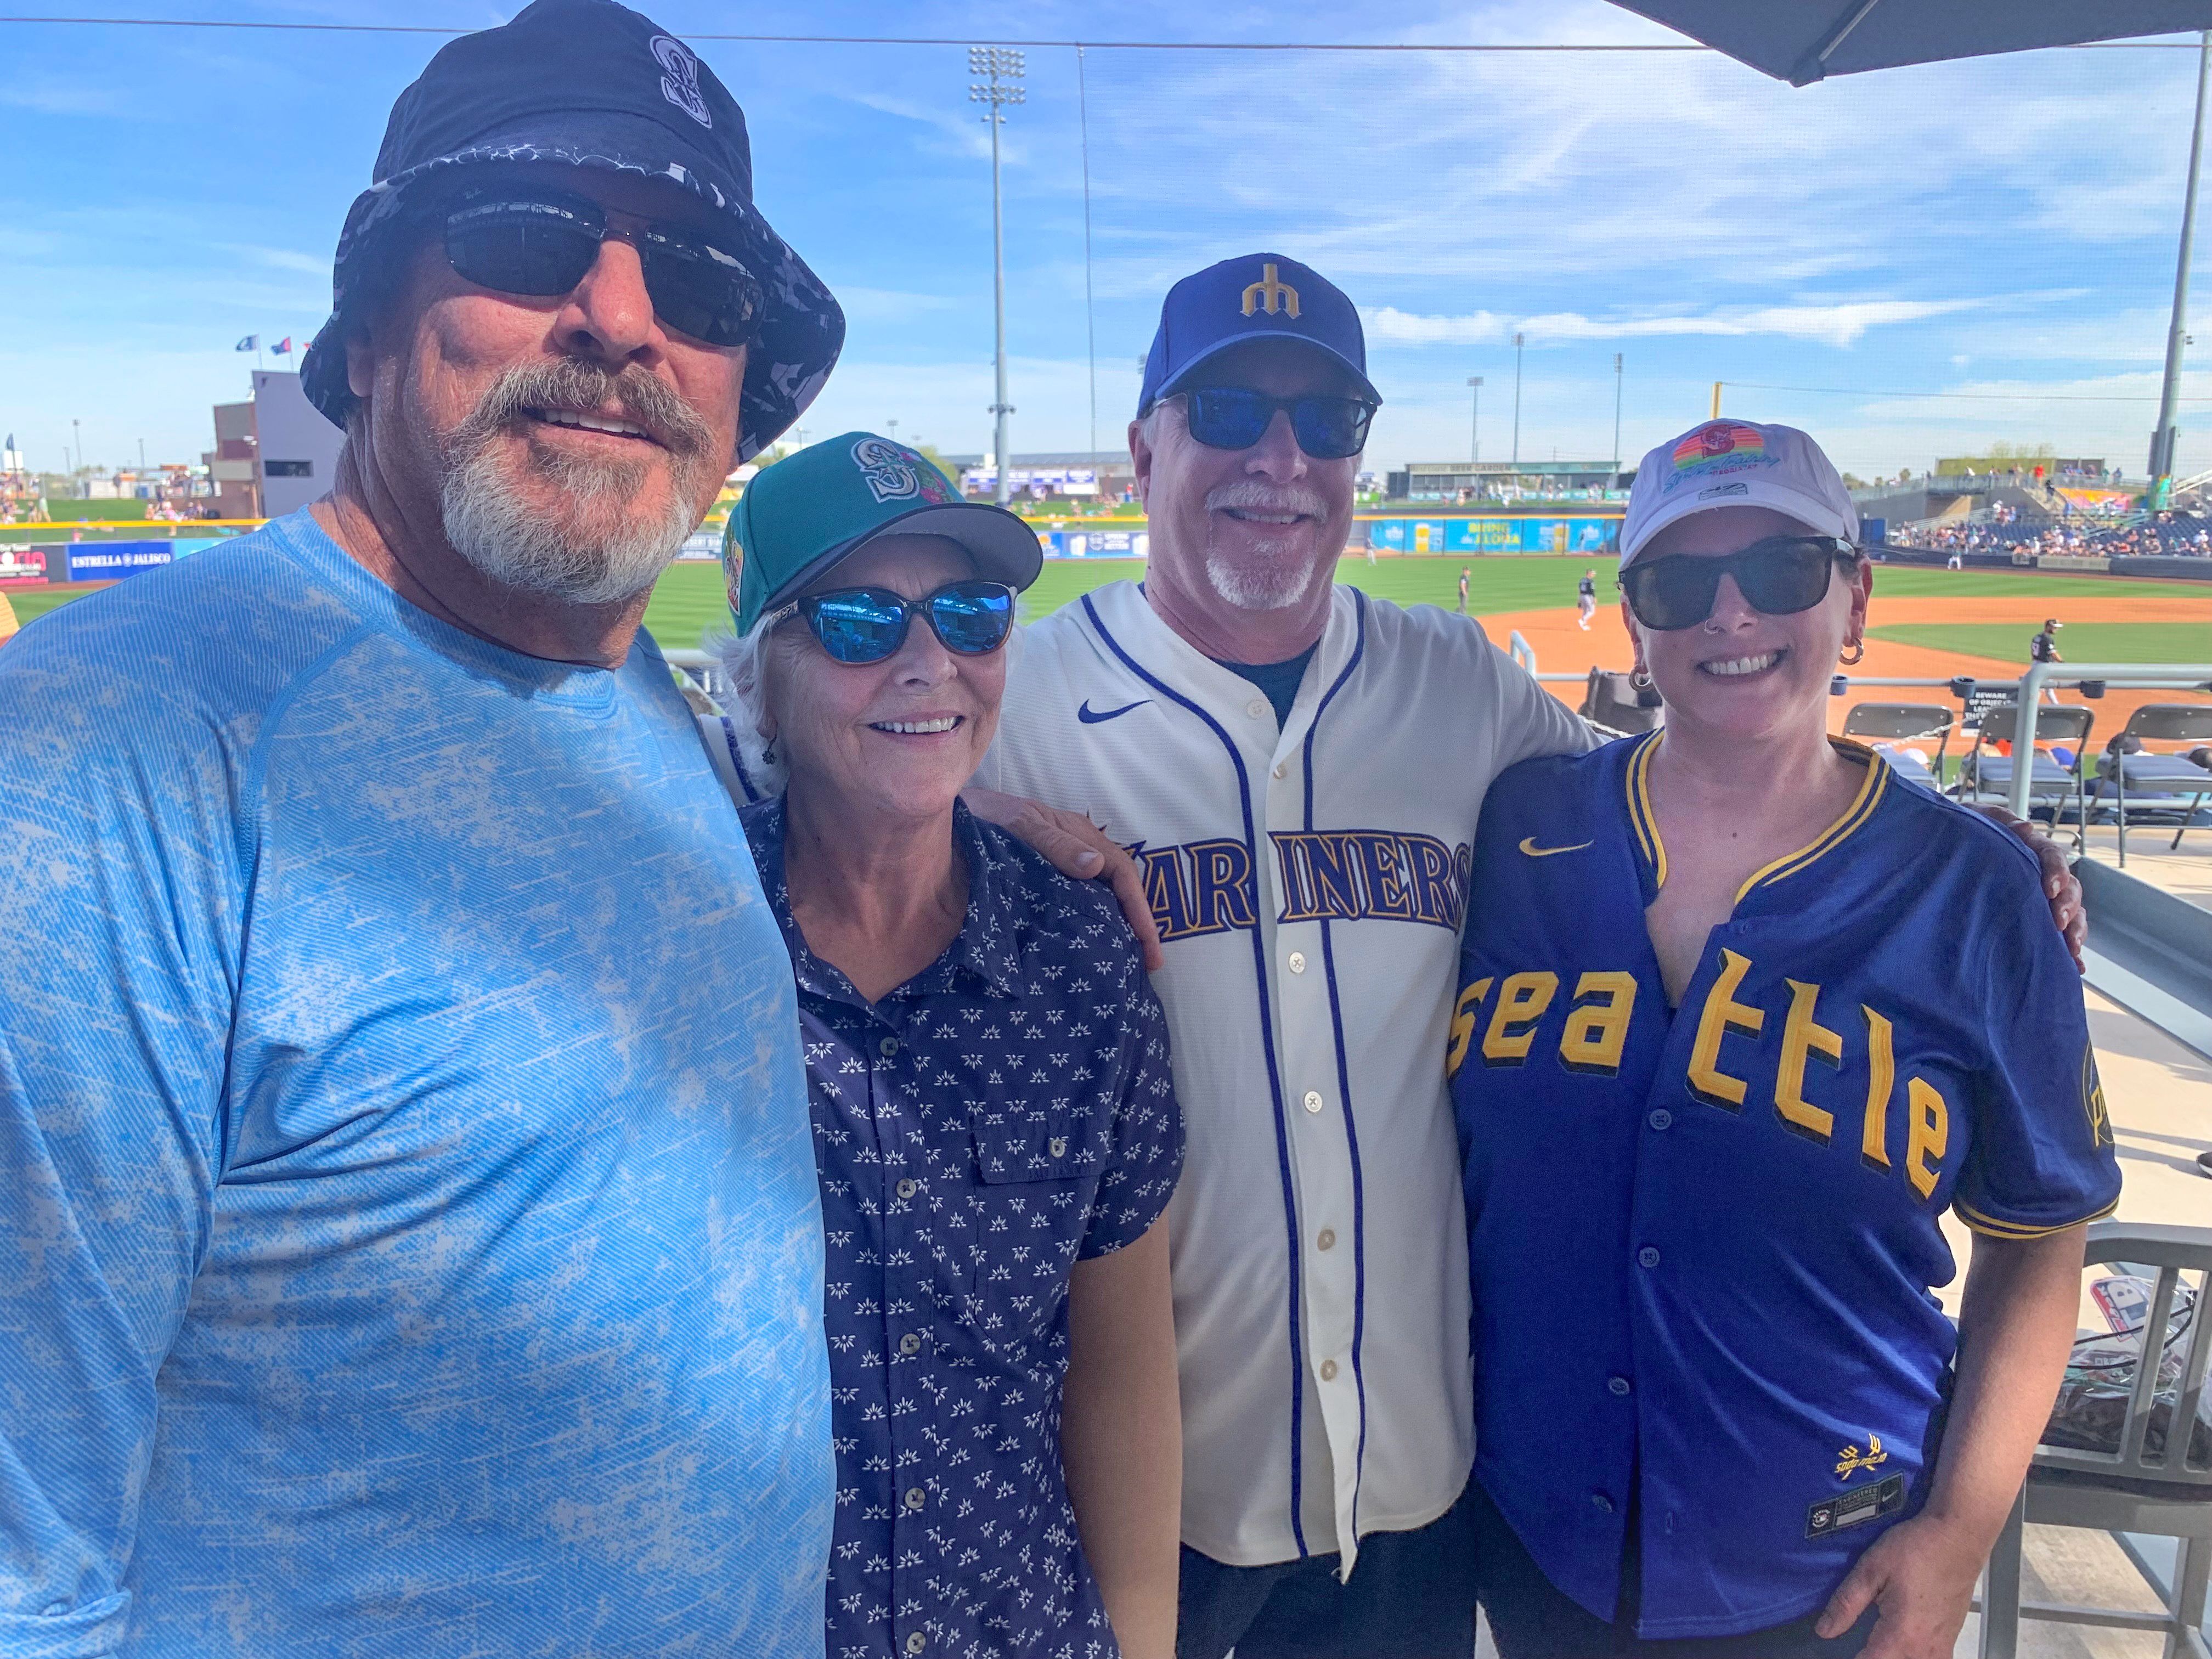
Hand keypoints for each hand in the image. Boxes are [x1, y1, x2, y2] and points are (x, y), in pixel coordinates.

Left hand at [964, 788, 1163, 970]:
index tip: (1147, 945)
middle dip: (1137, 923)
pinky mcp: (1044, 883)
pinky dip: (1092, 924)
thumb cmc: (985, 818)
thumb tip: (1096, 867)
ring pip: (1102, 898)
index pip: (1122, 872)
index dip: (1138, 909)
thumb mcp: (1019, 825)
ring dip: (1118, 926)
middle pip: (1119, 888)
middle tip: (1149, 963)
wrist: (949, 817)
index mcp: (1079, 834)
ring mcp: (1063, 867)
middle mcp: (1078, 850)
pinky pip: (1077, 904)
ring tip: (1127, 962)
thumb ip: (1054, 845)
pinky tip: (1090, 947)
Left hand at [1815, 1515, 1986, 1658]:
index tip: (1834, 1646)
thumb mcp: (1871, 1569)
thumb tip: (1825, 1630)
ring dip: (1892, 1654)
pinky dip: (1911, 1654)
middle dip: (1871, 1655)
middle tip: (1856, 1641)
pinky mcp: (1950, 1639)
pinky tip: (1901, 1638)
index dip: (1849, 1658)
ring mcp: (1942, 1647)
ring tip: (1875, 1639)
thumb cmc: (1918, 1548)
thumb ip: (1846, 1603)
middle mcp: (1925, 1649)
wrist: (1959, 1536)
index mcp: (1901, 1635)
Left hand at [1971, 806, 2085, 970]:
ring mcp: (2042, 900)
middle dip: (2068, 906)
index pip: (2052, 857)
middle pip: (2069, 888)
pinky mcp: (2036, 920)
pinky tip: (2075, 968)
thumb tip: (2025, 828)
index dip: (2056, 872)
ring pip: (2071, 913)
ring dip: (2075, 930)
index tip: (2049, 889)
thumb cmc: (1963, 834)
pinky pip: (2059, 936)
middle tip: (2059, 922)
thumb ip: (1998, 819)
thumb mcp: (1975, 820)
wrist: (1943, 853)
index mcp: (2031, 849)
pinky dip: (2069, 951)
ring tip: (2071, 949)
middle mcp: (2042, 875)